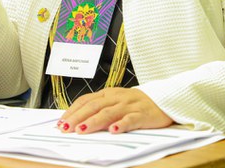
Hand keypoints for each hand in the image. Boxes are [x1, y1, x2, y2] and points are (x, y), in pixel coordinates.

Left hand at [57, 87, 173, 133]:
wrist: (163, 99)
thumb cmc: (136, 103)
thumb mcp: (115, 102)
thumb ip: (99, 109)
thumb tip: (77, 121)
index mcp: (108, 94)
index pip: (86, 100)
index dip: (72, 111)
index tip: (60, 122)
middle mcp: (116, 98)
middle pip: (94, 106)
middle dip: (78, 117)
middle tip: (66, 128)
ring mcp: (129, 105)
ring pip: (109, 112)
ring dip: (94, 121)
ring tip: (82, 130)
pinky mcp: (142, 114)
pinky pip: (131, 119)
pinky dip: (122, 124)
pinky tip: (114, 131)